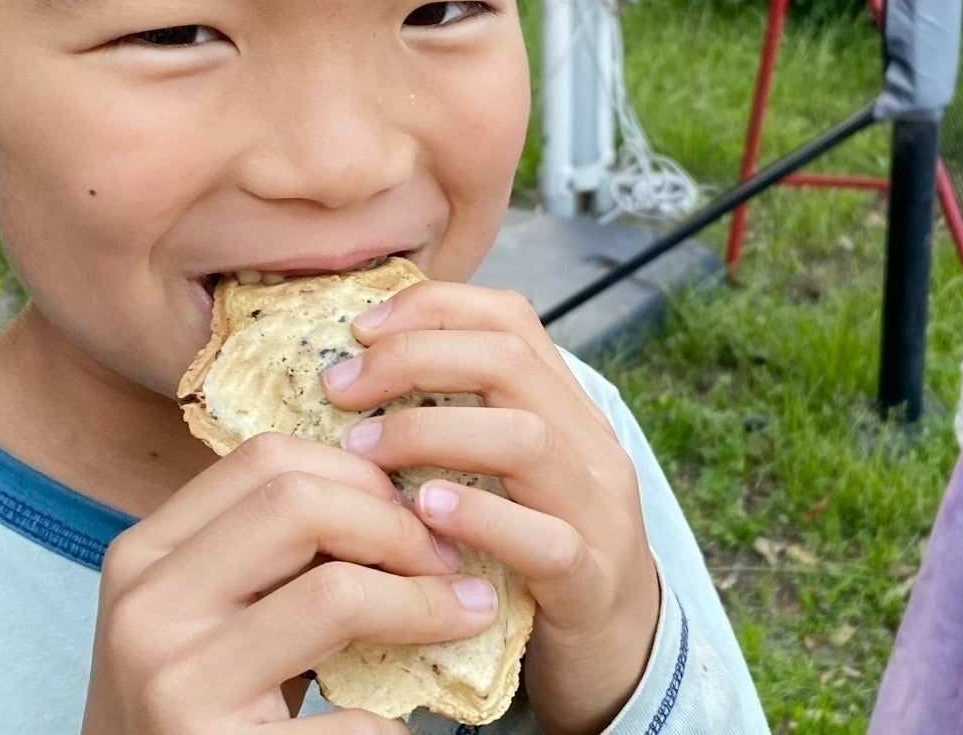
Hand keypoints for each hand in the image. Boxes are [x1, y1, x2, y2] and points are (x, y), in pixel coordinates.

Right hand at [81, 432, 499, 734]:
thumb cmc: (206, 708)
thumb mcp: (217, 613)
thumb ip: (276, 550)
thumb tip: (405, 492)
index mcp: (143, 555)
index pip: (265, 459)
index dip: (361, 474)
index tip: (414, 513)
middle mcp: (146, 610)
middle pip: (300, 502)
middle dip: (398, 526)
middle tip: (451, 564)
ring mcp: (173, 685)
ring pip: (334, 591)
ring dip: (425, 602)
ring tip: (467, 616)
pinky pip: (351, 717)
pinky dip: (395, 720)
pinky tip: (400, 725)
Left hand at [324, 283, 660, 734]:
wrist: (621, 654)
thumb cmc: (533, 558)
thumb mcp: (507, 476)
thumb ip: (459, 423)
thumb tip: (354, 374)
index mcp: (566, 409)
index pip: (510, 318)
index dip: (433, 308)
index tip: (362, 329)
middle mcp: (589, 446)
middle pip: (509, 361)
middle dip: (415, 359)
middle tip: (341, 388)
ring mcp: (598, 512)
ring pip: (524, 439)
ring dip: (430, 433)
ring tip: (362, 451)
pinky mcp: (591, 582)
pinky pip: (543, 540)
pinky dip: (480, 518)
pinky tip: (422, 513)